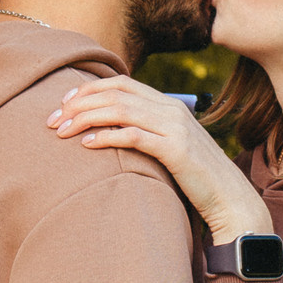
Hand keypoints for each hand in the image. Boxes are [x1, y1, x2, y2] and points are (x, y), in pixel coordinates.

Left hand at [49, 77, 271, 243]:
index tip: (63, 105)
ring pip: (120, 109)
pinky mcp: (176, 150)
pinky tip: (86, 144)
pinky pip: (133, 135)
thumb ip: (148, 133)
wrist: (231, 199)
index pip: (121, 82)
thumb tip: (112, 132)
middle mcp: (171, 109)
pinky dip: (105, 136)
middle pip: (115, 93)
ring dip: (84, 118)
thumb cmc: (196, 178)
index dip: (88, 89)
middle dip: (77, 104)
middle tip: (51, 121)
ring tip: (61, 132)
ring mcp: (175, 128)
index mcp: (168, 105)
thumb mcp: (171, 148)